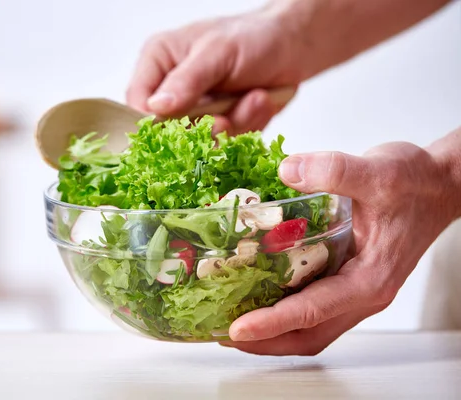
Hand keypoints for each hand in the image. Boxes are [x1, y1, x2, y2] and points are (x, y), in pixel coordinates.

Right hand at [126, 2, 305, 133]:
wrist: (294, 44)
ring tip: (255, 98)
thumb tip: (157, 107)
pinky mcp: (221, 125)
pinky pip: (227, 143)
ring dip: (234, 125)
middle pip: (169, 131)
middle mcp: (173, 90)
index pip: (138, 103)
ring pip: (201, 141)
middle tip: (226, 119)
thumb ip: (187, 80)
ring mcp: (198, 111)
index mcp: (159, 63)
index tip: (179, 132)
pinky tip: (261, 102)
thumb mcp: (217, 52)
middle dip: (204, 129)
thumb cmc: (252, 36)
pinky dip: (248, 126)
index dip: (154, 125)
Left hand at [221, 131, 460, 354]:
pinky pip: (313, 308)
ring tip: (233, 325)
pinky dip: (283, 312)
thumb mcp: (379, 171)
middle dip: (264, 340)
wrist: (438, 185)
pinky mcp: (348, 280)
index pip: (314, 310)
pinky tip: (258, 296)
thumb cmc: (415, 183)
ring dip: (272, 332)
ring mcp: (355, 290)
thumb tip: (287, 170)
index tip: (237, 328)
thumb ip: (335, 169)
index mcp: (370, 278)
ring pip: (311, 327)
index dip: (272, 322)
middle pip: (308, 335)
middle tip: (222, 332)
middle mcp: (363, 293)